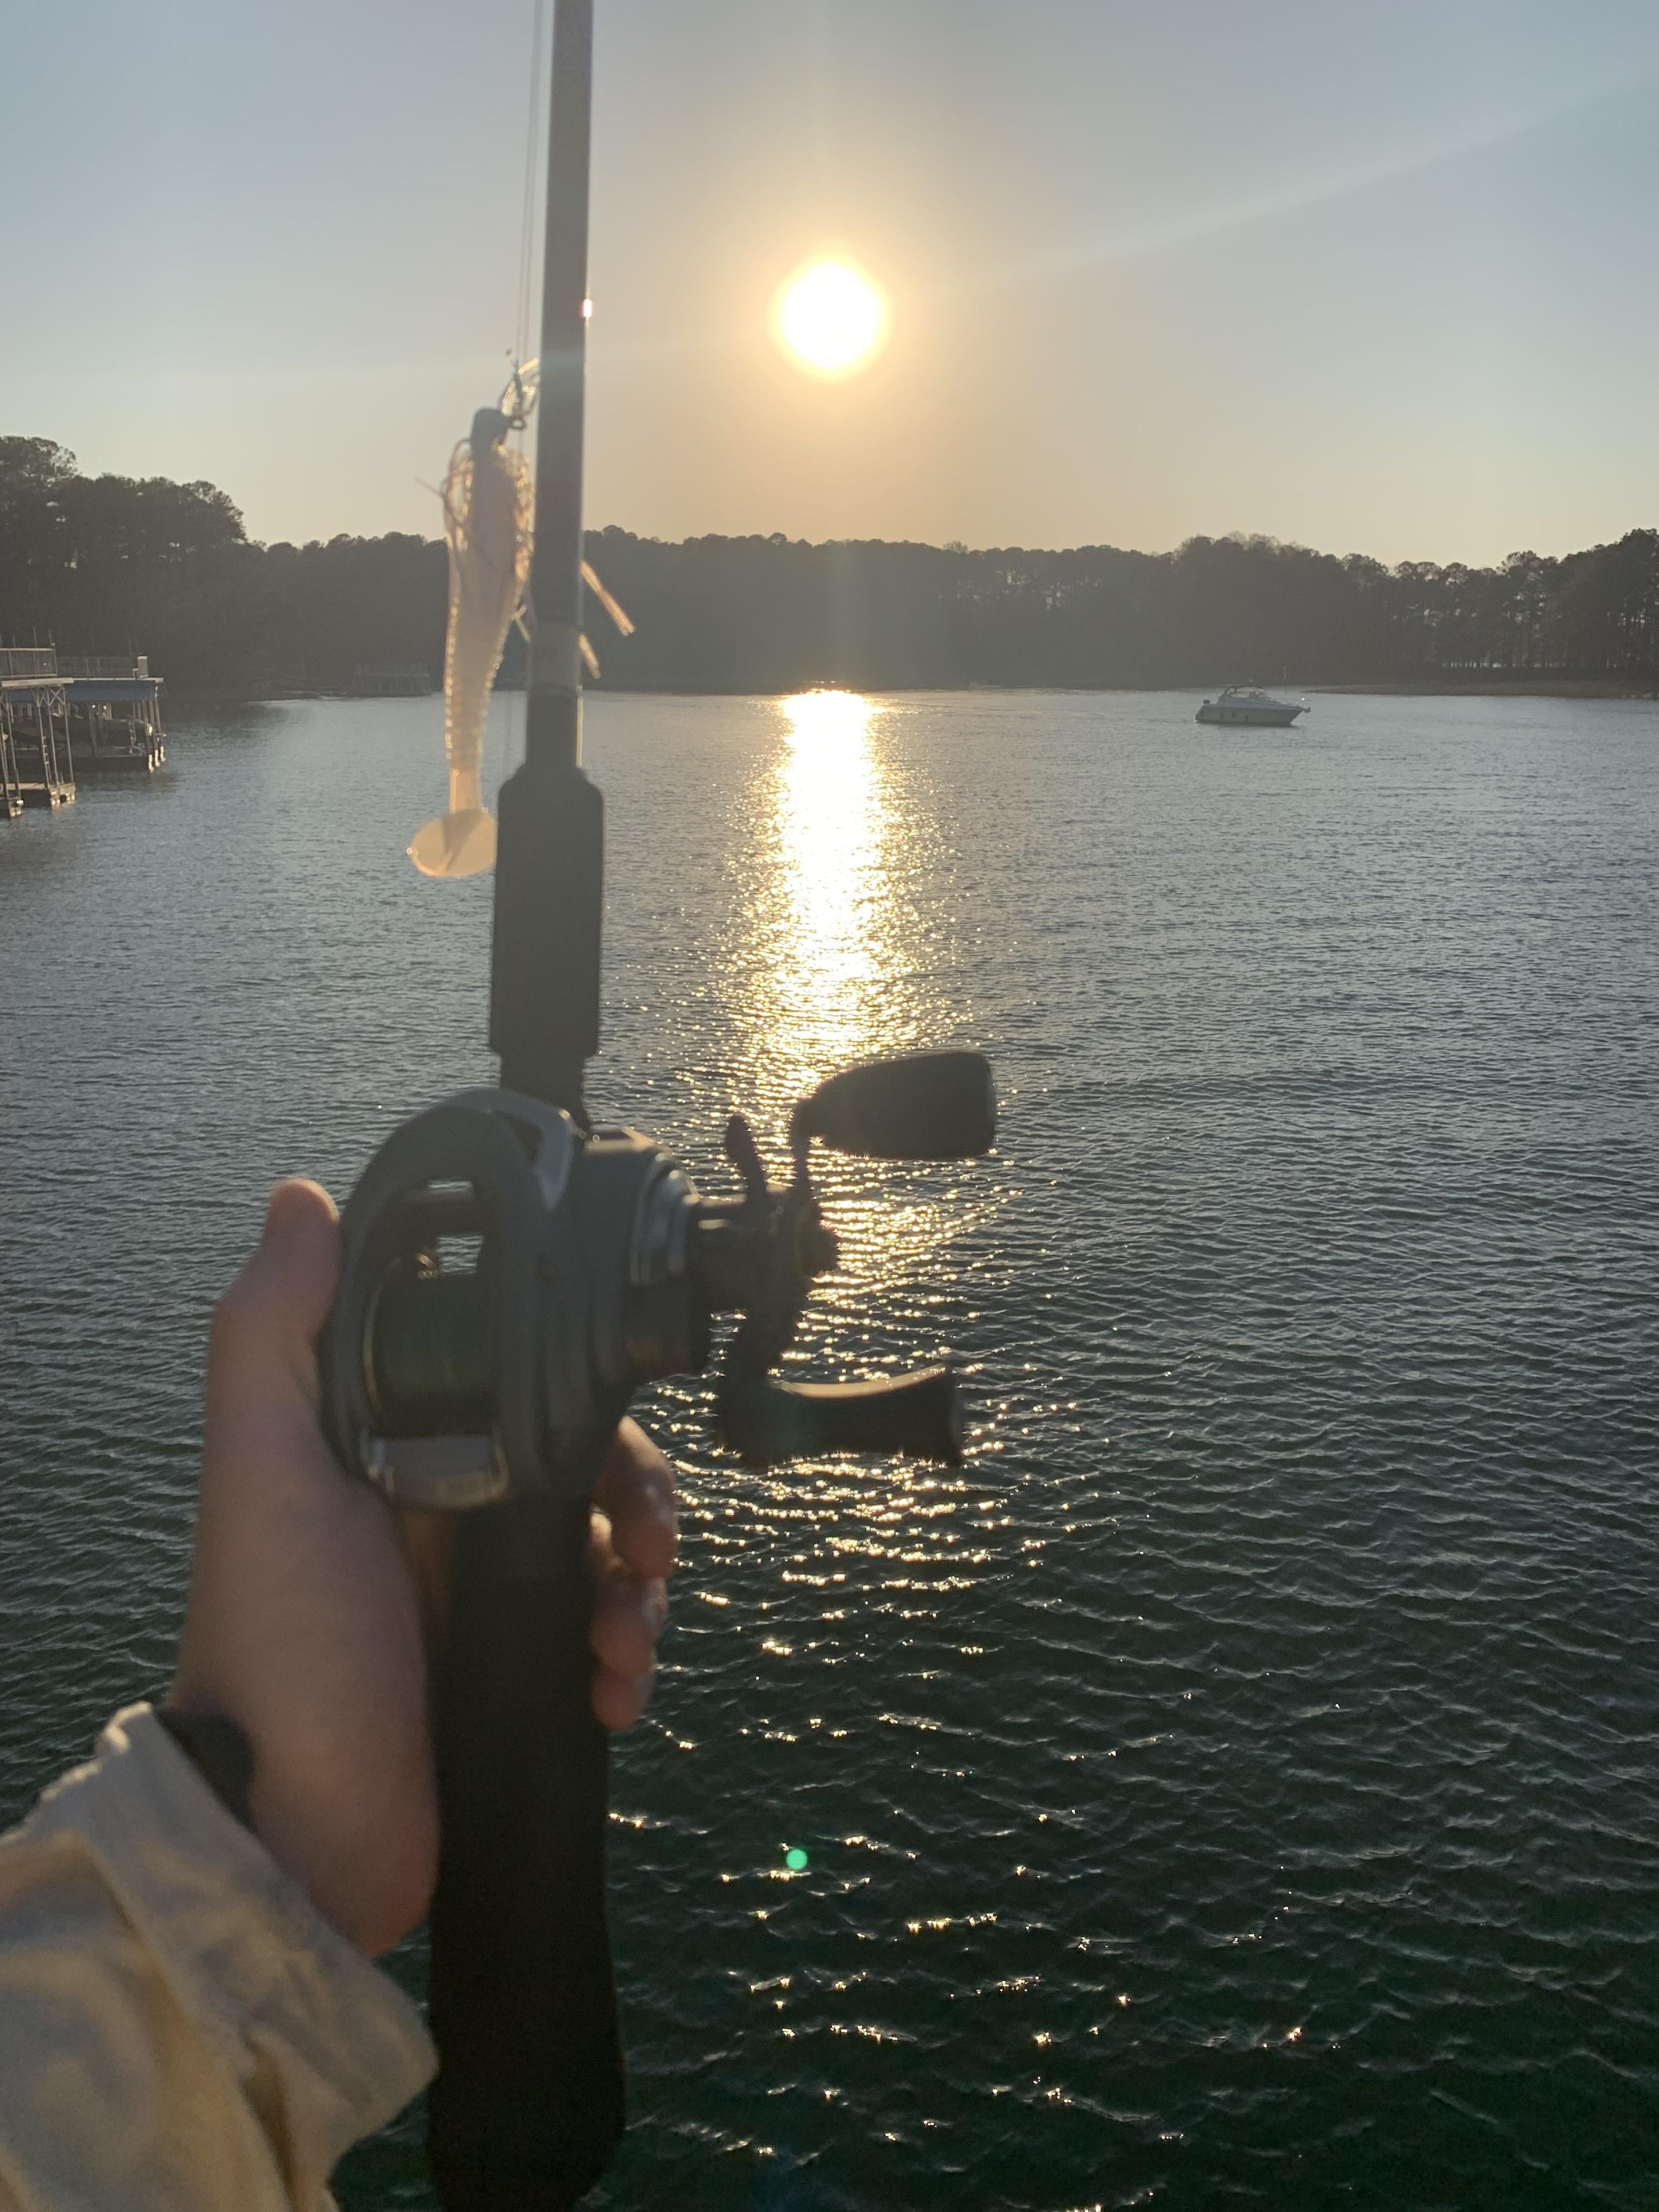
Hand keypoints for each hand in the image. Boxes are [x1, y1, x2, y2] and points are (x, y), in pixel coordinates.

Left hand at [168, 1178, 677, 1956]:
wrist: (301, 1836)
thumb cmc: (279, 1646)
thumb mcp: (262, 1476)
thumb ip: (273, 1336)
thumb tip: (301, 1197)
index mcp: (396, 1452)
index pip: (519, 1381)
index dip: (580, 1390)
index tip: (611, 1428)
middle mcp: (446, 1513)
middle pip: (588, 1464)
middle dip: (638, 1500)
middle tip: (645, 1549)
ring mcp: (485, 1598)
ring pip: (612, 1552)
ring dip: (641, 1590)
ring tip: (622, 1640)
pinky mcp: (518, 1672)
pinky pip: (610, 1639)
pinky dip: (629, 1658)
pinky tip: (610, 1690)